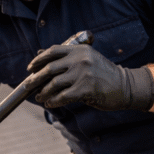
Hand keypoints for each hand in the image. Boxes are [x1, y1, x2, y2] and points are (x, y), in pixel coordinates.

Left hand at [25, 44, 153, 110]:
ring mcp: (83, 74)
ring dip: (43, 92)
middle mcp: (80, 59)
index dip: (38, 60)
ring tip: (40, 97)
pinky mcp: (86, 89)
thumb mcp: (86, 59)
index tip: (30, 68)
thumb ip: (65, 58)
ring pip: (53, 84)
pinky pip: (62, 97)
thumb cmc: (102, 74)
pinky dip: (53, 101)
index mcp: (79, 50)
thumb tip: (39, 54)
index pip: (52, 51)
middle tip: (28, 86)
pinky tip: (50, 103)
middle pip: (49, 68)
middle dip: (35, 79)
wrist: (125, 86)